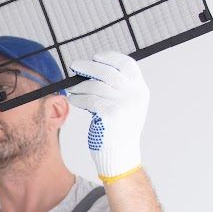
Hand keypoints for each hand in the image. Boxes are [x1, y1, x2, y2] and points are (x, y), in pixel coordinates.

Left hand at [68, 51, 148, 179]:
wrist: (120, 154)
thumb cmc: (118, 130)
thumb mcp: (125, 105)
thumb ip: (117, 88)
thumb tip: (93, 70)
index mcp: (140, 90)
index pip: (128, 65)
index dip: (111, 57)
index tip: (96, 57)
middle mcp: (134, 95)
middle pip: (108, 72)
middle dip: (88, 67)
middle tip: (75, 66)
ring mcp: (124, 104)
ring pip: (95, 86)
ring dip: (80, 86)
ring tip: (72, 89)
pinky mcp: (110, 114)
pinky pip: (89, 99)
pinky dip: (78, 98)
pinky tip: (73, 99)